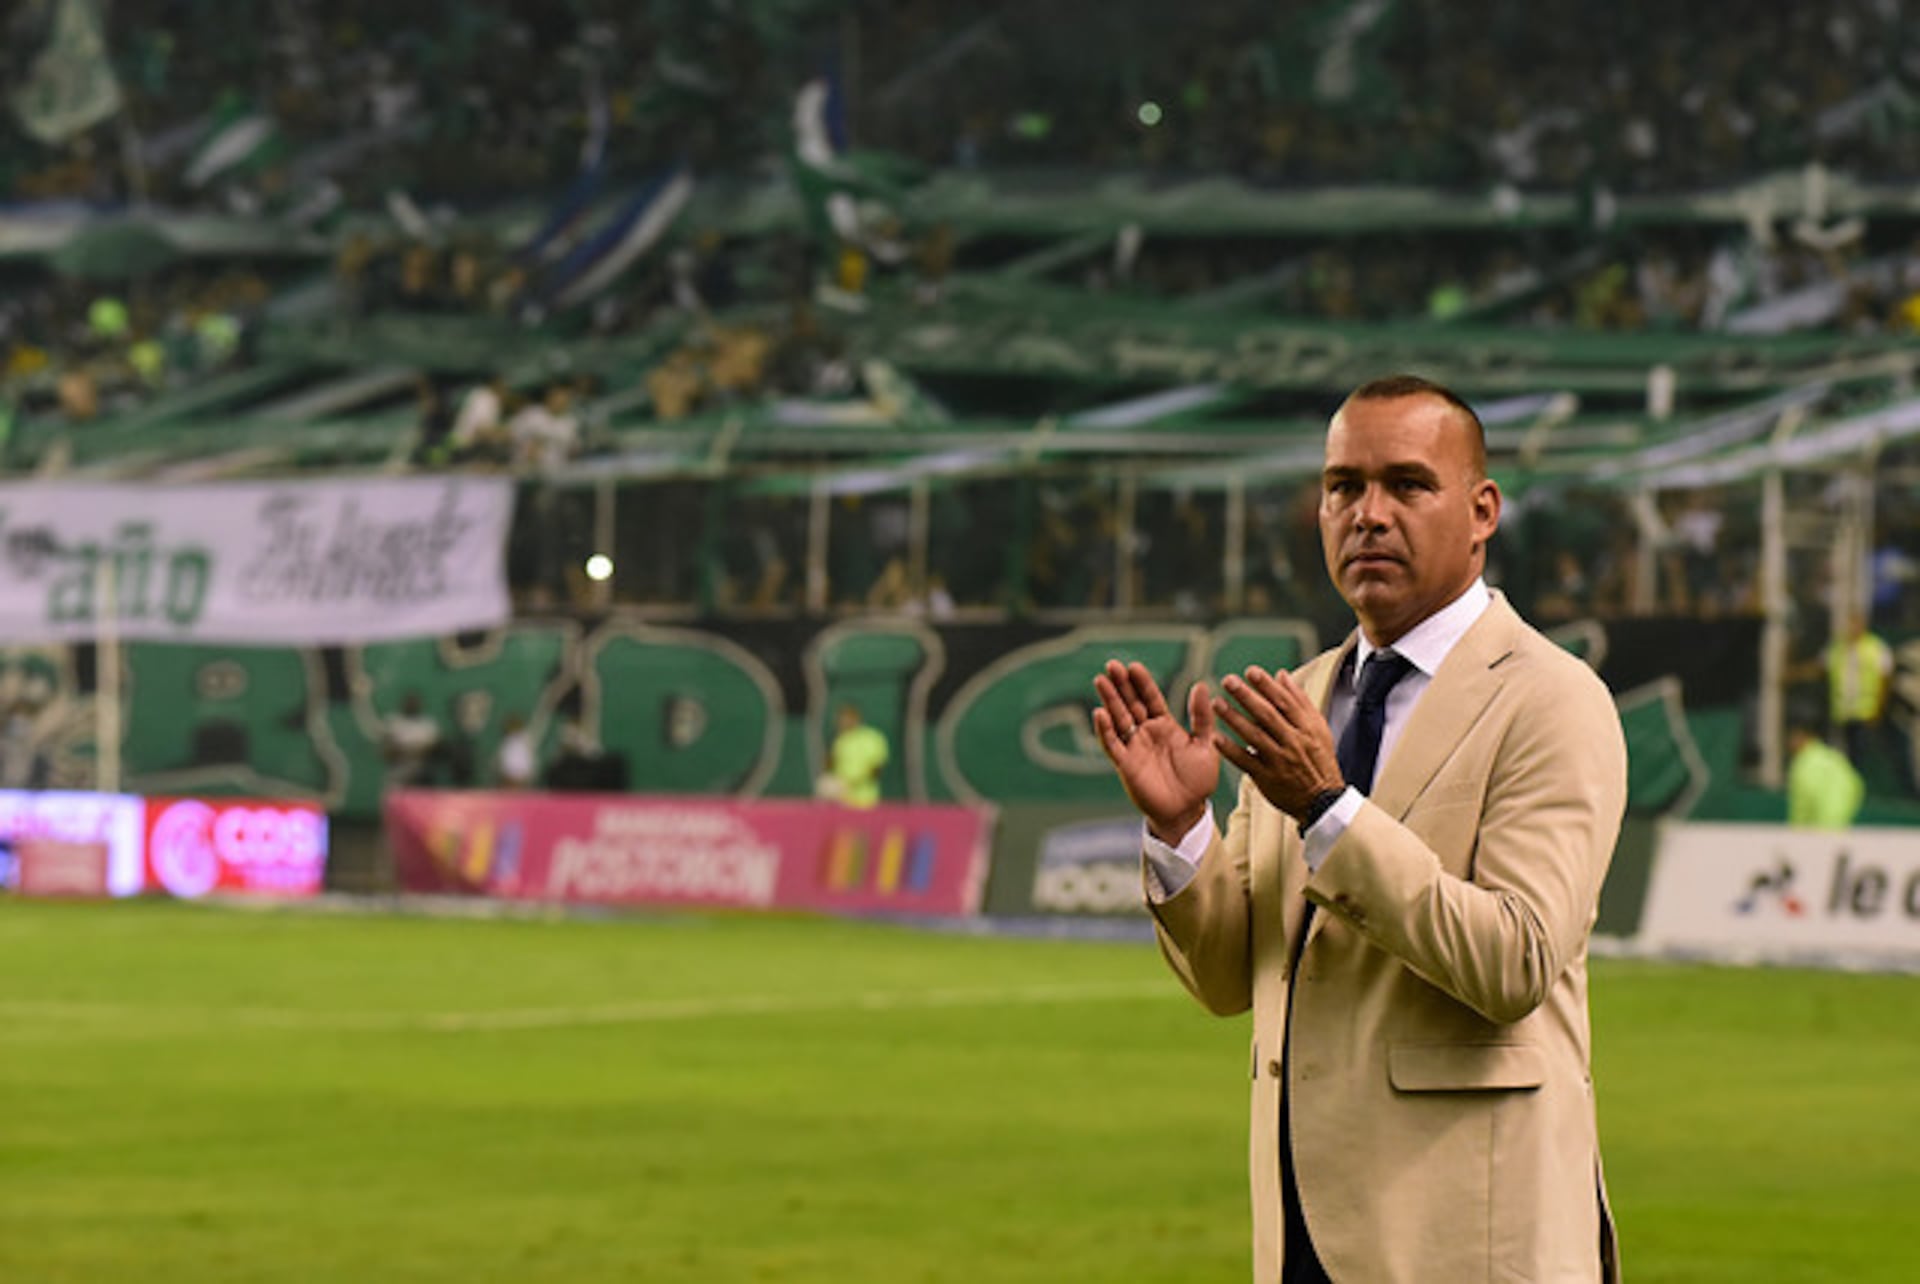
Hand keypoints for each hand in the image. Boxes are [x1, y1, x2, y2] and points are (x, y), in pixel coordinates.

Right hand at [1092, 660, 1218, 843]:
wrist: (1187, 811)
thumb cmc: (1198, 780)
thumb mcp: (1205, 744)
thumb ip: (1201, 717)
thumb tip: (1201, 685)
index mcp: (1165, 725)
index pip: (1150, 698)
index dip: (1142, 682)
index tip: (1134, 666)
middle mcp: (1146, 733)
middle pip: (1130, 703)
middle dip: (1121, 684)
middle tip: (1112, 665)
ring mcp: (1134, 747)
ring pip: (1118, 718)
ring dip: (1109, 700)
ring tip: (1100, 680)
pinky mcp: (1125, 763)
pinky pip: (1113, 744)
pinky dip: (1105, 729)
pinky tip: (1099, 713)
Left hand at [1212, 666, 1343, 821]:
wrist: (1322, 800)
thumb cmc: (1319, 760)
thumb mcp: (1318, 728)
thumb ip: (1299, 701)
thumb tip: (1282, 675)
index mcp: (1306, 728)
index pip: (1285, 702)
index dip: (1267, 686)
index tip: (1251, 671)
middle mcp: (1293, 742)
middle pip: (1268, 716)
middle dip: (1247, 696)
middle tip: (1229, 681)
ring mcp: (1279, 761)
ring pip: (1255, 736)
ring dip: (1234, 719)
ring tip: (1217, 704)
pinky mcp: (1267, 778)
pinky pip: (1246, 762)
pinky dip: (1231, 750)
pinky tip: (1215, 738)